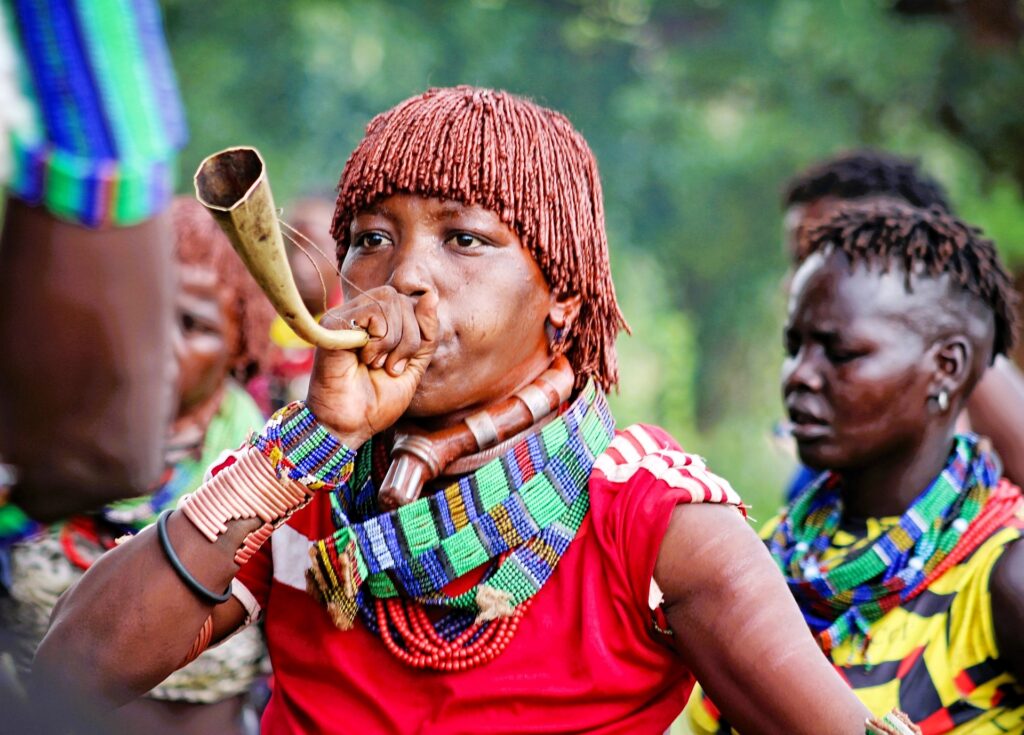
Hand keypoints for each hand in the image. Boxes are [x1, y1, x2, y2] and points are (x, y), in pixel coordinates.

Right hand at [305, 287, 437, 447]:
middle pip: (400, 298)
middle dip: (408, 336)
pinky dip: (379, 342)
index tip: (406, 361)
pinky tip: (365, 360)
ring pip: (389, 301)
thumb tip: (431, 295)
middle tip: (392, 366)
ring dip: (394, 340)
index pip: (409, 301)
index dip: (419, 327)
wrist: (351, 425)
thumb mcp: (414, 364)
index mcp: (377, 321)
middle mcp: (358, 314)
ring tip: (377, 364)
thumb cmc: (378, 400)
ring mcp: (344, 316)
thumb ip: (425, 332)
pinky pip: (372, 313)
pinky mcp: (333, 324)